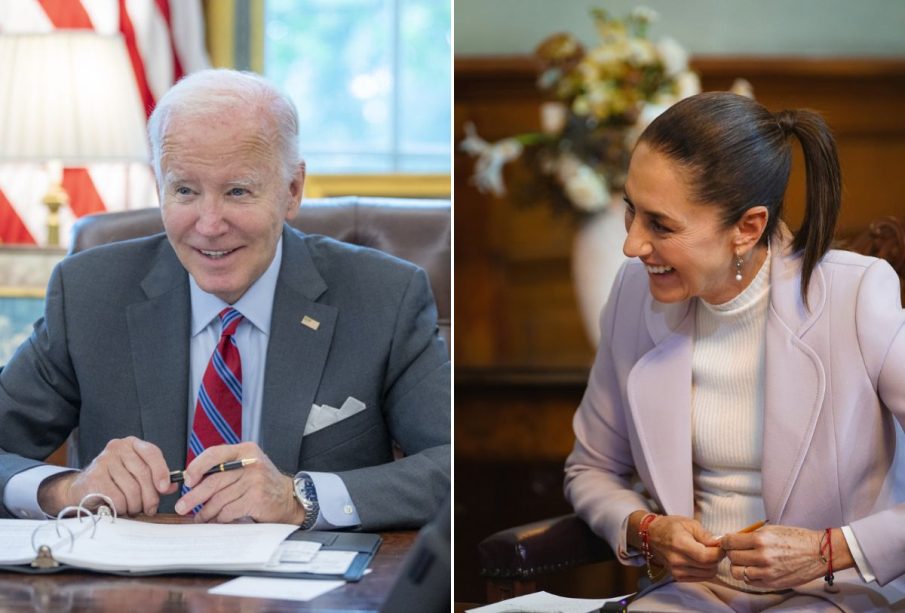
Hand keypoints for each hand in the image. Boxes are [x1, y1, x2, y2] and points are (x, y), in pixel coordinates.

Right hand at [38, 437, 175, 516]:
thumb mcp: (136, 475)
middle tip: (151, 509)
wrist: (82, 489)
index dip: (161, 471)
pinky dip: (123, 507)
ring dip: (136, 505)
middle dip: (150, 496)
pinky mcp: (94, 478)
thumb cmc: (114, 482)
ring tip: (134, 509)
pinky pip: (118, 498)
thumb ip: (156, 478)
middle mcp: (117, 448)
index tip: (165, 488)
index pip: (152, 453)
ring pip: (132, 488)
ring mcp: (104, 461)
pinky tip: (121, 509)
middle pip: (143, 473)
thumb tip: (173, 485)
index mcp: (131, 444)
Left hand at [174, 442, 305, 523]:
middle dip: (194, 496)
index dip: (196, 467)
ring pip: (219, 499)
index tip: (187, 480)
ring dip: (206, 511)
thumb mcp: (247, 465)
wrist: (288, 497)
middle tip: (182, 506)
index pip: (214, 454)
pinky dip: (219, 518)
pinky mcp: (256, 499)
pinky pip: (229, 511)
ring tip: (200, 517)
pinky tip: (217, 520)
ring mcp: (255, 482)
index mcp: (245, 450)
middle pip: (214, 481)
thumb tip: (193, 479)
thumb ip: (224, 467)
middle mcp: (251, 463)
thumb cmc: (262, 483)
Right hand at [630, 512, 723, 581]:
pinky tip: (700, 560)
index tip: (722, 546)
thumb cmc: (670, 526)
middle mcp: (677, 561)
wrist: (651, 535)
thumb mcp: (689, 523)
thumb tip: (720, 544)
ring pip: (707, 574)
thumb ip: (706, 535)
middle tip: (715, 548)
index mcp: (680, 544)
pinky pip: (700, 578)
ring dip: (712, 565)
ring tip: (707, 553)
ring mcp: (676, 571)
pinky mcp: (677, 577)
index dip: (719, 553)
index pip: (707, 557)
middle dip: (717, 558)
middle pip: (709, 567)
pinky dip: (705, 570)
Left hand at [722, 525, 850, 588]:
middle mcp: (762, 556)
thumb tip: (730, 538)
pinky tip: (755, 569)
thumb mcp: (771, 530)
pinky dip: (748, 576)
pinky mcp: (772, 583)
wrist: (818, 553)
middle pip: (732, 557)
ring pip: (737, 572)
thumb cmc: (795, 538)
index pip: (729, 541)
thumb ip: (750, 535)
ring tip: (746, 561)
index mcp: (761, 539)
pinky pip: (749, 581)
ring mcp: (767, 572)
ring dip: (738, 566)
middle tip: (738, 550)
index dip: (725, 541)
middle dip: (732, 552)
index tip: (727, 541)